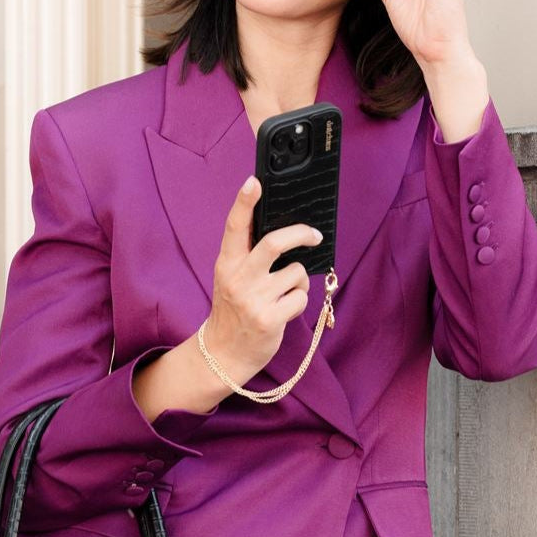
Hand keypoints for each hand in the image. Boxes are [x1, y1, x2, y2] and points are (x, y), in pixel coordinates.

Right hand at [203, 176, 321, 381]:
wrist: (223, 354)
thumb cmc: (233, 311)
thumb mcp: (230, 279)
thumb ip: (248, 255)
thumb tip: (286, 231)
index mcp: (226, 264)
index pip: (234, 227)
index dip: (244, 203)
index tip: (255, 181)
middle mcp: (238, 279)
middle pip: (275, 242)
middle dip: (301, 234)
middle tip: (314, 235)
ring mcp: (254, 300)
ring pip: (296, 272)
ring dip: (298, 281)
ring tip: (285, 294)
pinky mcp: (269, 319)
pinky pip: (300, 298)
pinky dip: (298, 302)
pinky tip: (284, 312)